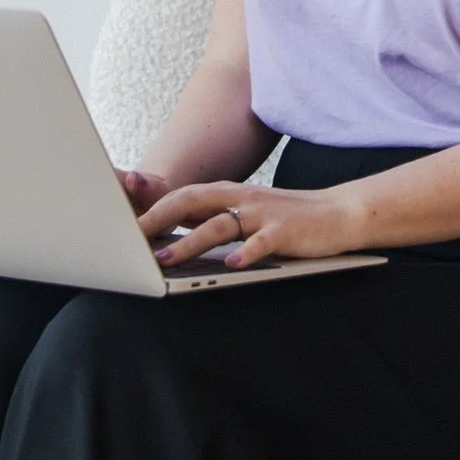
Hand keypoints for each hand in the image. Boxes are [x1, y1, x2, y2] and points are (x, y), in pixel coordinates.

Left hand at [137, 178, 366, 268]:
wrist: (338, 213)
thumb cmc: (285, 219)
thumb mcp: (244, 215)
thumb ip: (211, 222)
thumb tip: (168, 238)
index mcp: (227, 194)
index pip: (180, 197)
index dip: (150, 210)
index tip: (121, 228)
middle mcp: (240, 198)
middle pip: (191, 202)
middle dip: (158, 219)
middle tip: (130, 239)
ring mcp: (262, 214)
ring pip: (219, 225)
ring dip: (190, 241)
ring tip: (167, 259)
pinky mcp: (284, 231)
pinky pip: (262, 242)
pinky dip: (246, 252)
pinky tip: (232, 265)